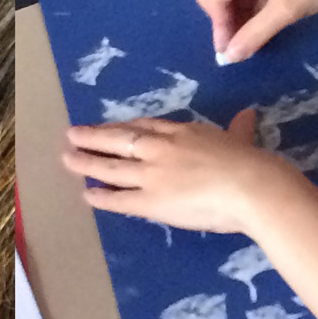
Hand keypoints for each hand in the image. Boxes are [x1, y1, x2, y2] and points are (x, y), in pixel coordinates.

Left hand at [61, 111, 296, 234]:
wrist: (249, 187)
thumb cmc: (249, 162)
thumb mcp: (241, 139)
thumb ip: (239, 128)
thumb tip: (248, 116)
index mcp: (182, 132)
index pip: (145, 126)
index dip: (124, 127)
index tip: (110, 128)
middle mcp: (161, 149)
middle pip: (120, 140)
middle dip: (94, 137)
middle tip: (72, 135)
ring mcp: (152, 175)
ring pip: (112, 167)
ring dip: (87, 162)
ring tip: (67, 159)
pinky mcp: (152, 202)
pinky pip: (120, 200)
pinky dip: (102, 197)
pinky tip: (87, 195)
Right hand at [195, 0, 317, 62]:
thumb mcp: (288, 8)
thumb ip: (255, 33)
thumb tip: (229, 58)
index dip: (219, 27)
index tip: (230, 55)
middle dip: (224, 21)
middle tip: (237, 49)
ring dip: (238, 17)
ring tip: (248, 43)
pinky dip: (251, 9)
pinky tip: (259, 28)